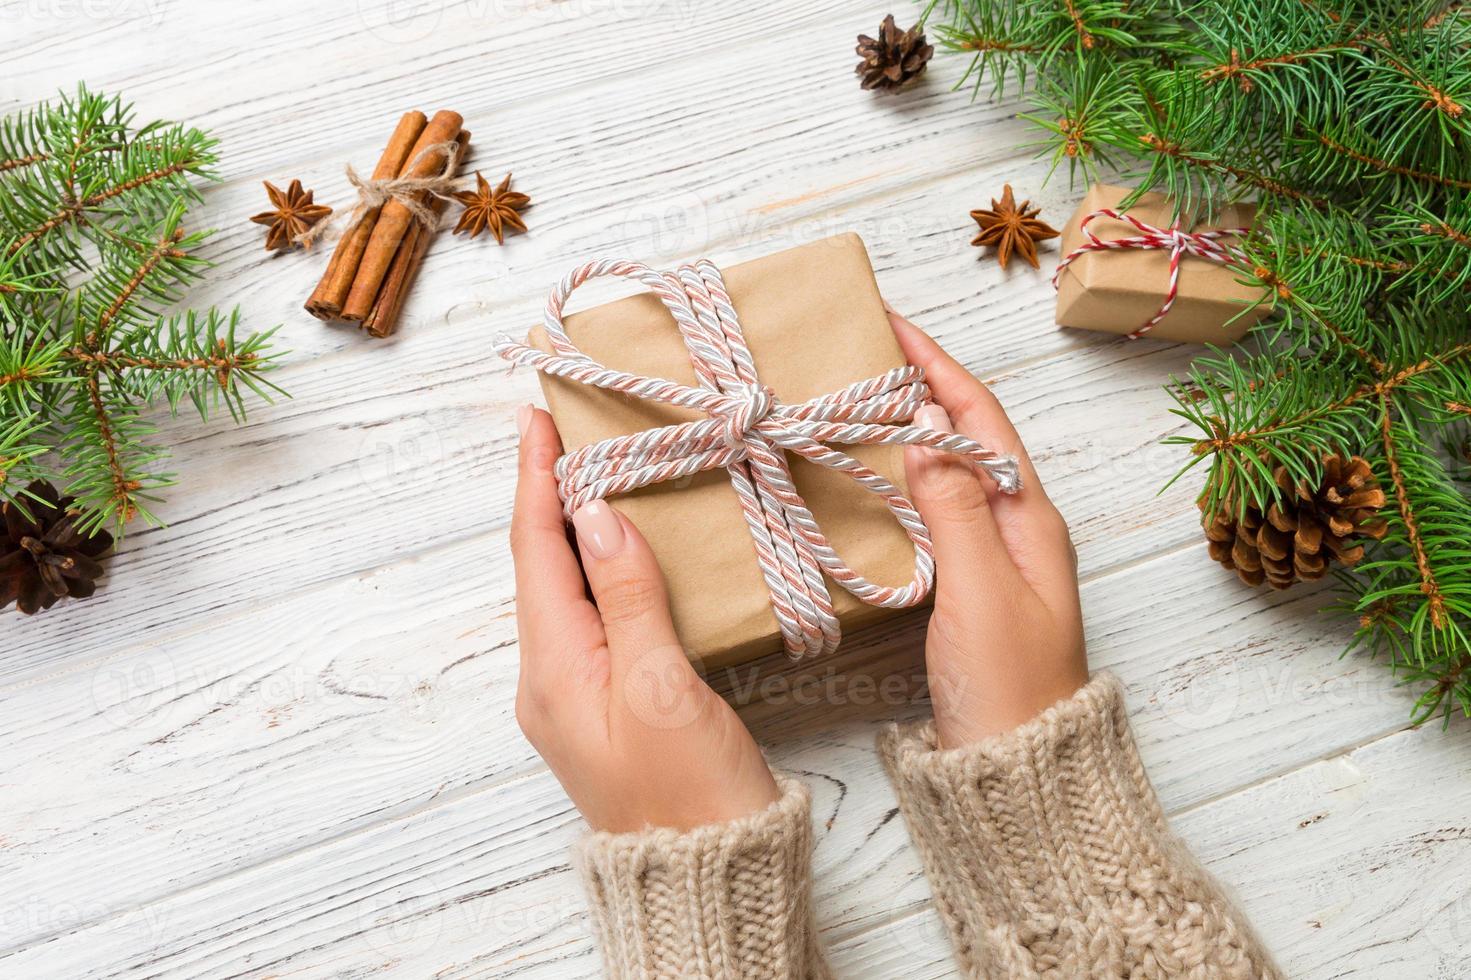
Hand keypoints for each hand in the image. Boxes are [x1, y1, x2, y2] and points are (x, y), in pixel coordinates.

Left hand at [510, 405, 780, 832]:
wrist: (705, 875)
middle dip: (551, 491)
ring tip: (600, 467)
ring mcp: (576, 694)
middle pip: (542, 564)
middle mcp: (550, 678)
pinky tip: (631, 548)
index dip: (535, 479)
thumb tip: (594, 513)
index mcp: (552, 668)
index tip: (537, 415)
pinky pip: (594, 616)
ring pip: (568, 588)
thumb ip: (629, 597)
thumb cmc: (689, 791)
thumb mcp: (662, 687)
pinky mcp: (609, 704)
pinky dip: (606, 568)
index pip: (534, 550)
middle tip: (574, 426)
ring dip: (577, 527)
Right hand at [888, 307, 1088, 747]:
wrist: (1021, 768)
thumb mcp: (981, 590)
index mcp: (1031, 517)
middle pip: (967, 435)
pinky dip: (903, 481)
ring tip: (859, 401)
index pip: (982, 417)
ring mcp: (995, 557)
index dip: (939, 365)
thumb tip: (928, 424)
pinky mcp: (970, 587)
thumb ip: (954, 506)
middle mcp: (1018, 526)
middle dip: (921, 386)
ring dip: (910, 430)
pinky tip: (872, 479)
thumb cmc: (1009, 684)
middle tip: (861, 356)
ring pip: (949, 472)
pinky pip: (936, 512)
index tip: (892, 325)